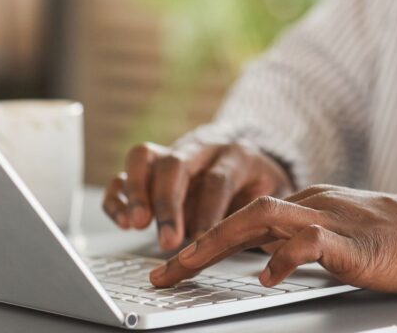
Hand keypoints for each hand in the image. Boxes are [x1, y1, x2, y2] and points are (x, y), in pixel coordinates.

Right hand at [102, 141, 293, 249]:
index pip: (217, 179)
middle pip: (177, 164)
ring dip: (137, 193)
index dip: (207, 211)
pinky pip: (126, 171)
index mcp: (238, 155)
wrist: (251, 161)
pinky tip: (123, 221)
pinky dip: (119, 195)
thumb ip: (270, 214)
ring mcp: (174, 152)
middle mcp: (203, 148)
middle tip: (167, 240)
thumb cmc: (262, 186)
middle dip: (168, 204)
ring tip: (135, 225)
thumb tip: (272, 247)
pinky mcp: (153, 165)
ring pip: (145, 158)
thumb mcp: (277, 195)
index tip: (199, 241)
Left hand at [148, 186, 396, 292]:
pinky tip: (267, 277)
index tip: (177, 262)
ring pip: (263, 217)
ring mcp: (336, 219)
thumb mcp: (349, 238)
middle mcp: (318, 204)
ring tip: (184, 268)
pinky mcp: (357, 242)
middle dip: (197, 242)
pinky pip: (311, 243)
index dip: (209, 237)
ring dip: (217, 243)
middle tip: (161, 272)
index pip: (250, 214)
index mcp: (315, 203)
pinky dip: (283, 257)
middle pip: (244, 212)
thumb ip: (313, 243)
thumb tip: (274, 260)